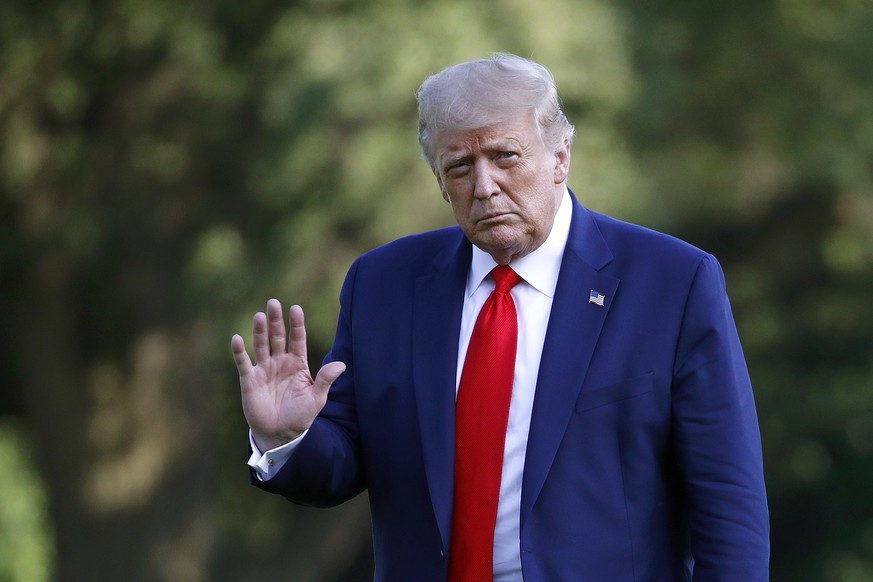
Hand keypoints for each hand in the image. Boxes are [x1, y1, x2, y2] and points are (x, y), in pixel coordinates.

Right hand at [231, 299, 345, 451]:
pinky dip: (240, 352)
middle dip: (275, 321)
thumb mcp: (316, 399)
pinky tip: (237, 339)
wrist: (280, 434)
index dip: (296, 324)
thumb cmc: (301, 416)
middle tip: (273, 302)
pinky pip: (244, 363)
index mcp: (297, 363)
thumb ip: (325, 380)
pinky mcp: (249, 380)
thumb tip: (342, 364)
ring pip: (261, 345)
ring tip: (259, 316)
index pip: (297, 339)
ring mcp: (264, 369)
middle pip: (277, 337)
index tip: (296, 308)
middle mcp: (280, 362)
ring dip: (259, 331)